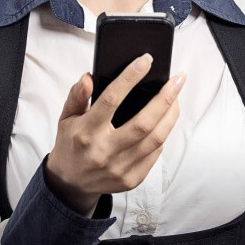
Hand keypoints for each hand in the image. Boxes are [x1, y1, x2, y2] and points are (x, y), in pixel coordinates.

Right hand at [44, 54, 185, 215]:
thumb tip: (89, 77)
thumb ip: (77, 96)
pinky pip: (155, 154)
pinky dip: (163, 134)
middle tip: (178, 79)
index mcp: (85, 132)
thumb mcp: (66, 117)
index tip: (145, 61)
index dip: (130, 78)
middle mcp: (103, 152)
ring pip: (156, 139)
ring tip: (177, 97)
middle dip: (165, 98)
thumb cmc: (71, 143)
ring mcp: (119, 168)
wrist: (70, 183)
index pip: (111, 100)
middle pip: (143, 122)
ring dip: (171, 115)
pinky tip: (165, 120)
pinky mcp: (131, 180)